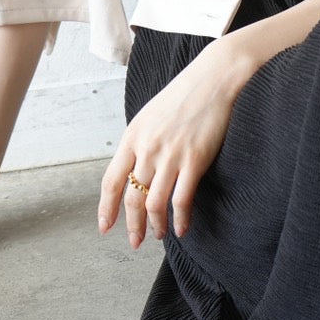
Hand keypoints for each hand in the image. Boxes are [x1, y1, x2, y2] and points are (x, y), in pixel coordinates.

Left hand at [98, 34, 253, 247]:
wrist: (214, 78)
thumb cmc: (185, 95)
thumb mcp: (151, 115)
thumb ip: (141, 142)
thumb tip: (136, 168)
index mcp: (132, 137)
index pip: (111, 181)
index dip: (106, 208)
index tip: (105, 227)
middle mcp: (147, 149)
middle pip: (131, 197)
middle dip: (131, 225)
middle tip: (134, 242)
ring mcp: (170, 155)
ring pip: (154, 203)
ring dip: (156, 225)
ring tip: (160, 235)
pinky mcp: (194, 160)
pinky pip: (182, 199)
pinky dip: (181, 218)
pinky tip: (182, 228)